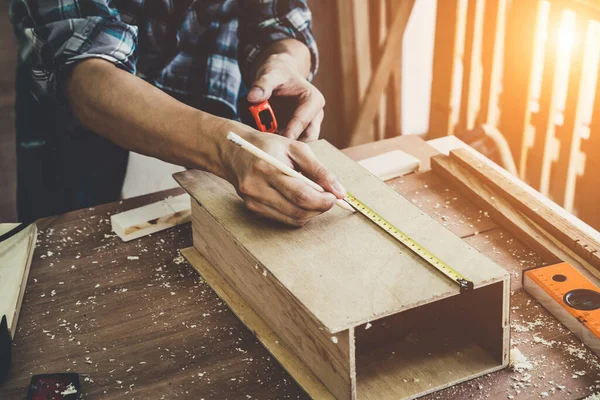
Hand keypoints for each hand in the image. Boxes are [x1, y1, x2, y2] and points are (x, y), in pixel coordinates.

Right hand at [219, 121, 345, 225]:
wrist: (233, 151)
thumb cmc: (268, 146)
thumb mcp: (296, 149)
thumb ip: (319, 170)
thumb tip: (340, 191)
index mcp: (268, 168)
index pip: (301, 195)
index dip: (323, 200)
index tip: (335, 197)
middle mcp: (257, 188)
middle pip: (297, 211)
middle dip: (319, 208)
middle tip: (329, 199)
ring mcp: (253, 201)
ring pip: (291, 219)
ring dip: (310, 213)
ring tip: (316, 198)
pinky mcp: (252, 209)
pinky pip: (282, 219)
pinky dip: (297, 213)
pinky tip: (300, 200)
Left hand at [248, 53, 324, 141]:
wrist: (280, 75)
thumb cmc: (278, 73)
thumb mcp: (270, 73)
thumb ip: (262, 84)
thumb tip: (252, 97)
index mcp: (313, 100)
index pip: (304, 120)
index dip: (292, 131)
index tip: (280, 139)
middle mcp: (315, 114)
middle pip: (308, 136)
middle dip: (290, 142)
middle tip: (271, 143)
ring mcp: (308, 124)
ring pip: (301, 142)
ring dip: (286, 144)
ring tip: (267, 141)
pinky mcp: (299, 131)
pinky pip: (293, 142)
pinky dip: (281, 143)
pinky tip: (268, 140)